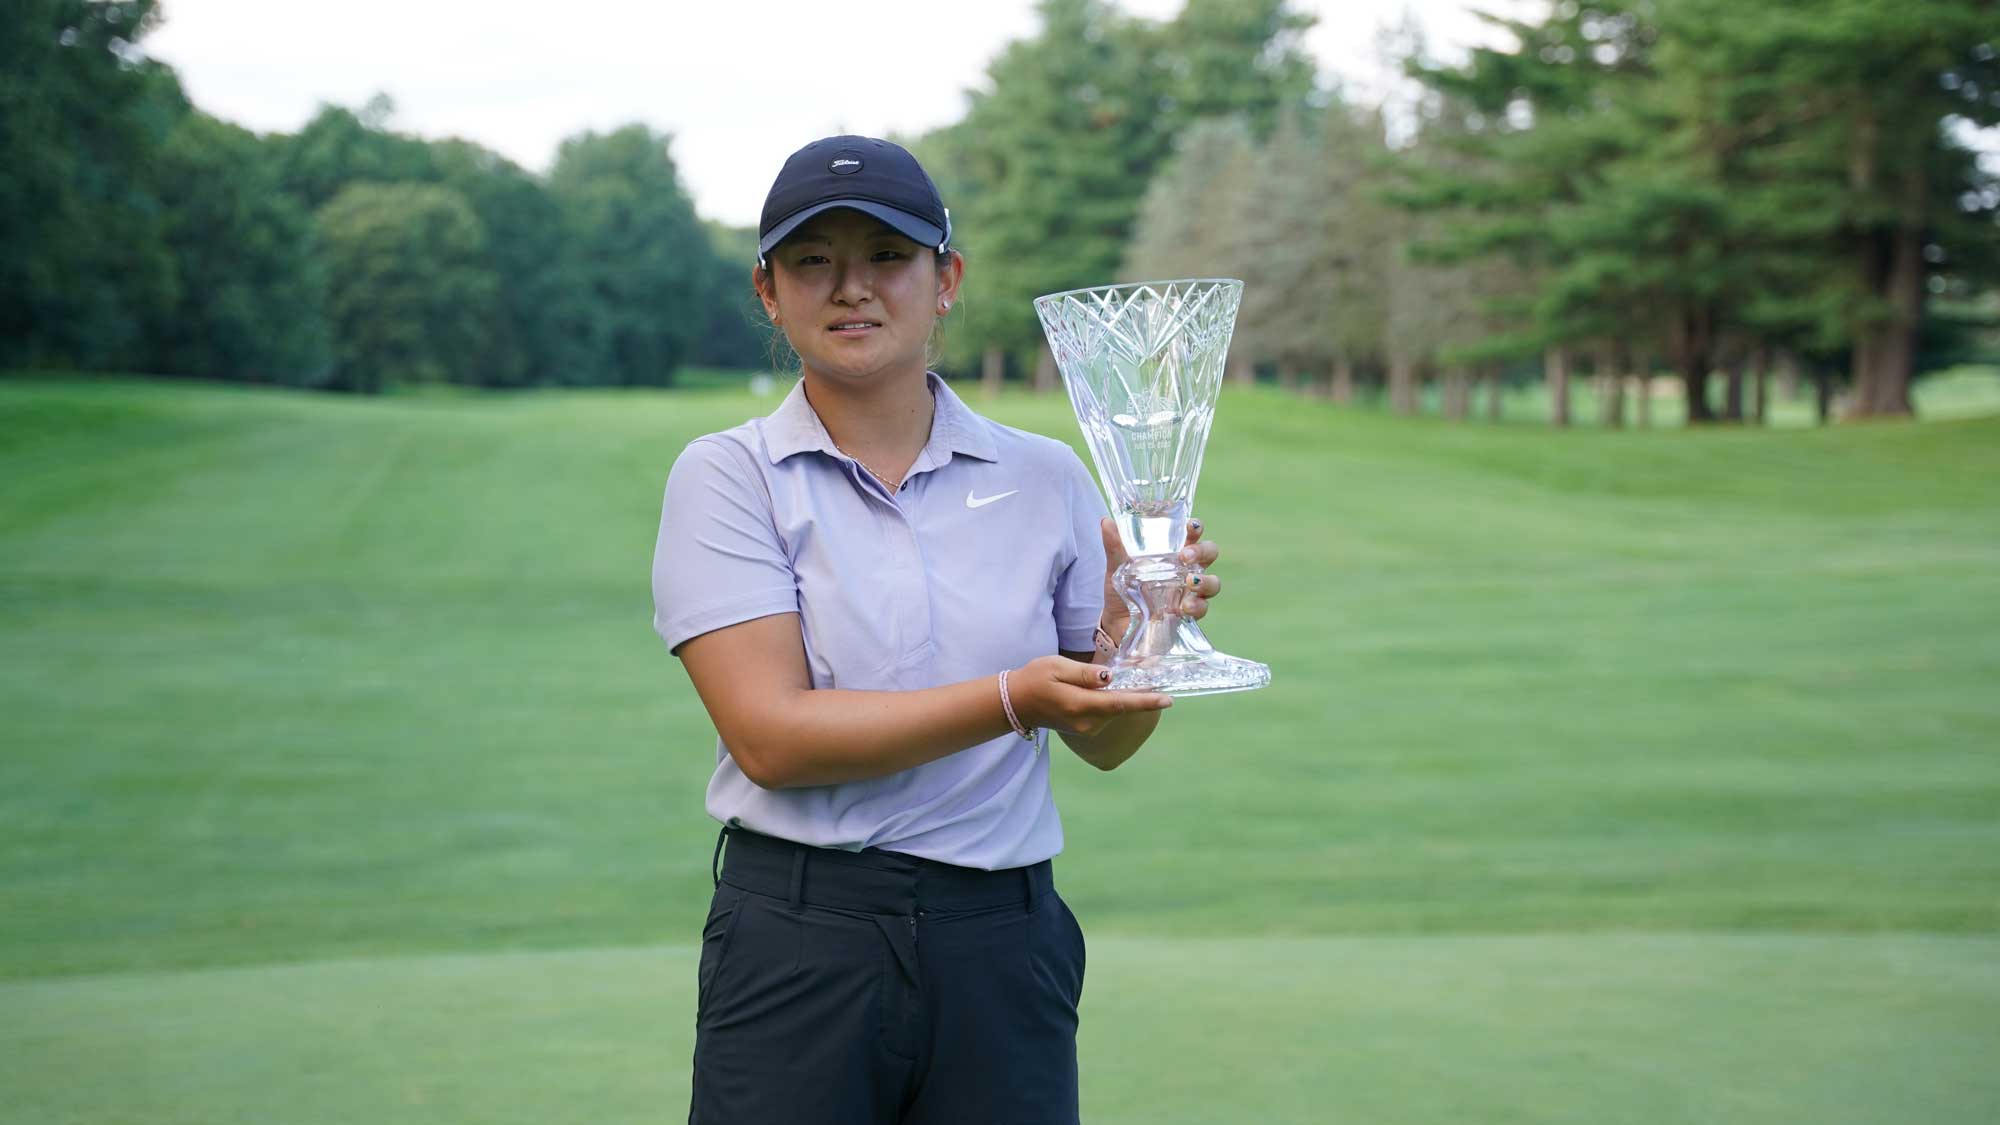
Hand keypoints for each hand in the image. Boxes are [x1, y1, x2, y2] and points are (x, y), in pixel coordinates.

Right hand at [1008, 655, 1170, 734]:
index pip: (1119, 703)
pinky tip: (1115, 691)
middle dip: (1142, 696)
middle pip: (1121, 708)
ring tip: (1139, 682)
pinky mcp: (1085, 730)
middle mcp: (1086, 722)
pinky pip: (1107, 714)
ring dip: (1127, 699)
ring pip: (1115, 711)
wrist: (1016, 703)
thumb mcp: (1057, 667)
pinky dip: (1115, 703)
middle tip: (1160, 681)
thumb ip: (1085, 674)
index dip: (1146, 701)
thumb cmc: (1035, 678)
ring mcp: (1086, 729)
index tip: (1168, 699)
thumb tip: (1110, 678)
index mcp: (1079, 705)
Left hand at [1097, 516, 1223, 636]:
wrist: (1116, 626)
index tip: (1190, 526)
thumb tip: (1107, 522)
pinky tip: (1183, 608)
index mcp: (1173, 552)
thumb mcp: (1116, 568)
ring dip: (1205, 581)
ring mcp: (1190, 592)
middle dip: (1203, 551)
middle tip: (1185, 556)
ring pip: (1213, 582)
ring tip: (1189, 582)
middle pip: (1210, 553)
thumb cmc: (1121, 590)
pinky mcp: (1189, 614)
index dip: (1196, 527)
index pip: (1192, 533)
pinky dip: (1197, 606)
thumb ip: (1114, 546)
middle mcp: (1186, 569)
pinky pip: (1203, 608)